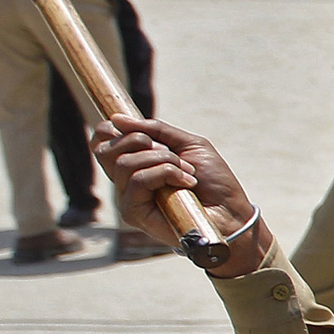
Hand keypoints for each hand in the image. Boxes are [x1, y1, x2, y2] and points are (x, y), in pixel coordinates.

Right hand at [90, 113, 266, 274]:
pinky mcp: (133, 214)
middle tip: (172, 154)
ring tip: (187, 173)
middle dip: (140, 141)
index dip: (111, 129)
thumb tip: (117, 119)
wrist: (231, 212)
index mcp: (136, 162)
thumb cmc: (213, 181)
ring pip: (125, 163)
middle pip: (105, 150)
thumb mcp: (188, 145)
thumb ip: (155, 130)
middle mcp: (126, 180)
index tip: (141, 131)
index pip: (101, 141)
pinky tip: (186, 184)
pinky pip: (138, 181)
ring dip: (164, 160)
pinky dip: (166, 174)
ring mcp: (128, 198)